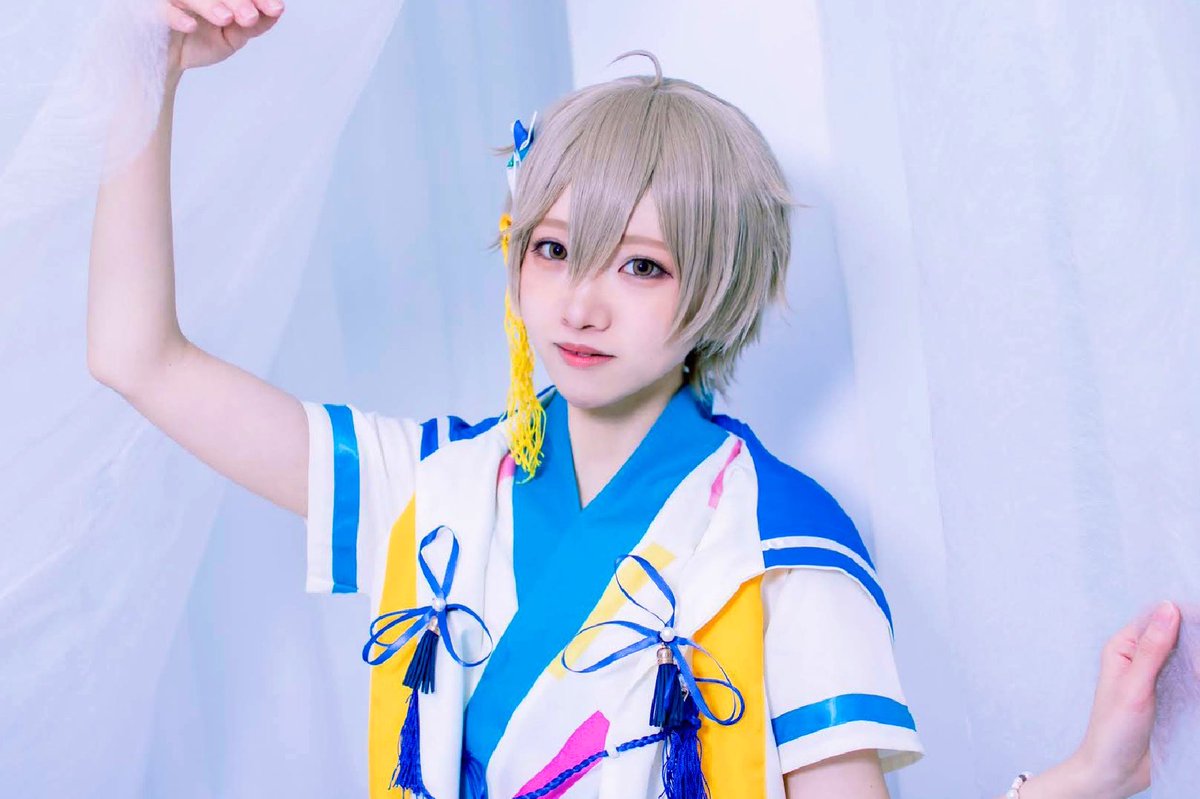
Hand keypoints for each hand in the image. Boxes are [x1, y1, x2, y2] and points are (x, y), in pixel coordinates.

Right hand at [161, 0, 284, 76]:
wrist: (168, 61)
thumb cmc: (199, 41)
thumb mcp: (232, 36)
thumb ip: (253, 25)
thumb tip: (277, 11)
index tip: (274, 9)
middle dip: (238, 1)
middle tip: (250, 17)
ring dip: (210, 4)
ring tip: (225, 19)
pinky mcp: (153, 9)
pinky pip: (162, 8)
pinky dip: (175, 16)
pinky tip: (190, 26)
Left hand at [1070, 600, 1182, 798]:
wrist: (1114, 770)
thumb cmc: (1114, 729)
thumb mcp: (1135, 687)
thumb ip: (1152, 649)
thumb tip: (1168, 609)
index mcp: (1123, 646)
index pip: (1157, 617)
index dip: (1185, 616)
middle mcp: (1139, 655)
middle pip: (1177, 634)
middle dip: (1196, 642)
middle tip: (1197, 672)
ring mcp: (1156, 675)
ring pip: (1187, 656)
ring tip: (1197, 679)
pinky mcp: (1170, 694)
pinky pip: (1191, 678)